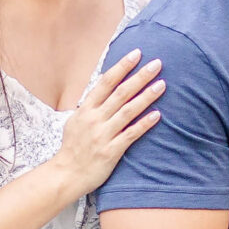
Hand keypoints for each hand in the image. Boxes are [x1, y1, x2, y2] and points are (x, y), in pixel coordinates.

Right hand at [45, 50, 165, 196]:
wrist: (66, 175)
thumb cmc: (73, 147)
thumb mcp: (75, 121)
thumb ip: (91, 106)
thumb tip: (105, 89)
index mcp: (85, 109)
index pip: (106, 82)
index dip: (122, 67)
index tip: (136, 54)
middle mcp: (94, 119)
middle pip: (121, 93)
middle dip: (140, 76)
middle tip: (157, 64)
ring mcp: (103, 134)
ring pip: (128, 111)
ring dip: (146, 96)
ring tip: (162, 84)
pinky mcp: (111, 151)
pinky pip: (131, 134)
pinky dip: (144, 123)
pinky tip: (157, 114)